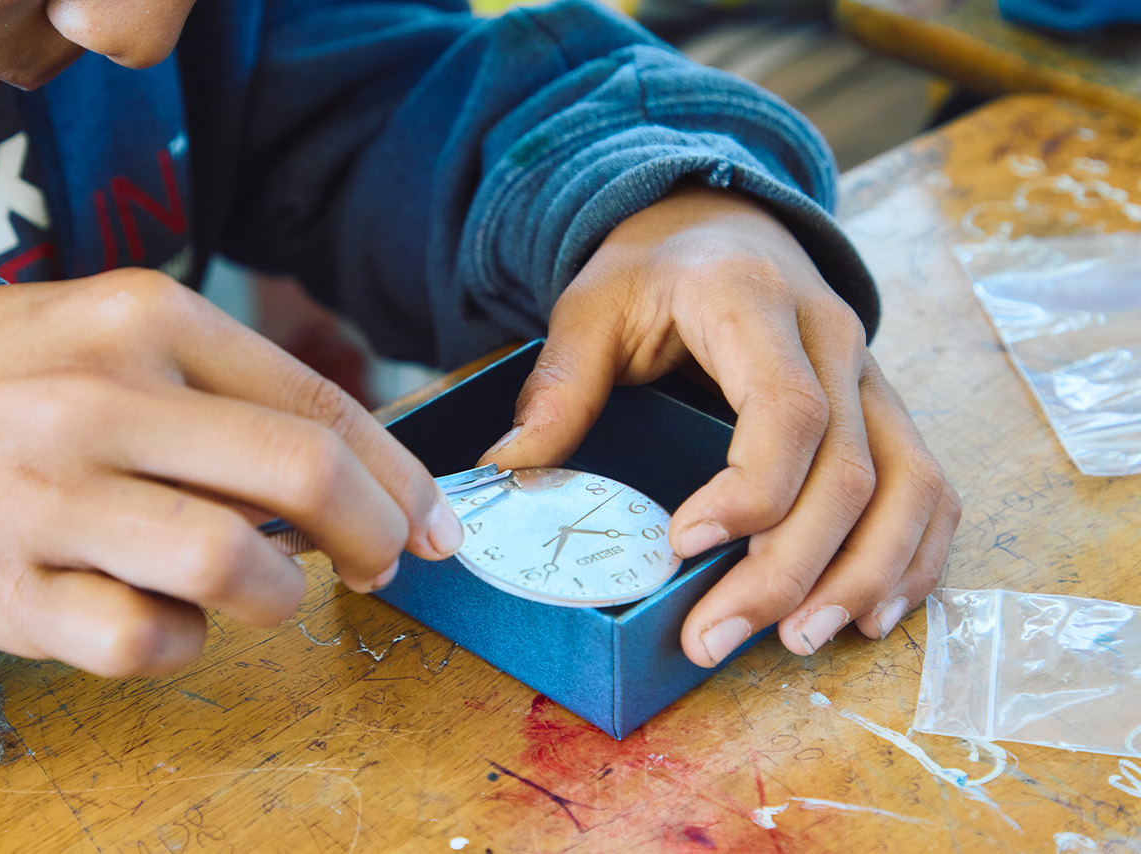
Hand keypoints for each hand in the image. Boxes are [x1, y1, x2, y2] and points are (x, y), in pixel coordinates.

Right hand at [0, 269, 462, 676]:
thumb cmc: (29, 381)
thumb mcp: (126, 334)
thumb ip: (238, 392)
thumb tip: (370, 479)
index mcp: (147, 318)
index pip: (318, 404)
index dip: (400, 477)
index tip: (433, 523)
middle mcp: (101, 399)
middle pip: (300, 474)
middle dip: (375, 533)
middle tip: (382, 563)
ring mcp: (51, 497)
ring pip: (233, 565)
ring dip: (283, 594)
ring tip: (268, 587)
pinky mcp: (13, 591)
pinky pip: (148, 641)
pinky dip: (187, 643)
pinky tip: (174, 617)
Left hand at [478, 186, 959, 666]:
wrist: (721, 223)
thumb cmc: (655, 269)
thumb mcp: (590, 306)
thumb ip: (559, 385)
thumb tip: (509, 471)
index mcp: (757, 304)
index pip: (787, 411)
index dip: (749, 490)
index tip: (682, 542)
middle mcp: (835, 340)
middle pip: (849, 472)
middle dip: (789, 569)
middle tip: (718, 635)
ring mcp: (873, 378)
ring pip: (911, 486)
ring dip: (866, 576)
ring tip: (803, 640)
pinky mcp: (887, 411)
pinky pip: (930, 489)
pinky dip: (914, 557)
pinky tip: (870, 612)